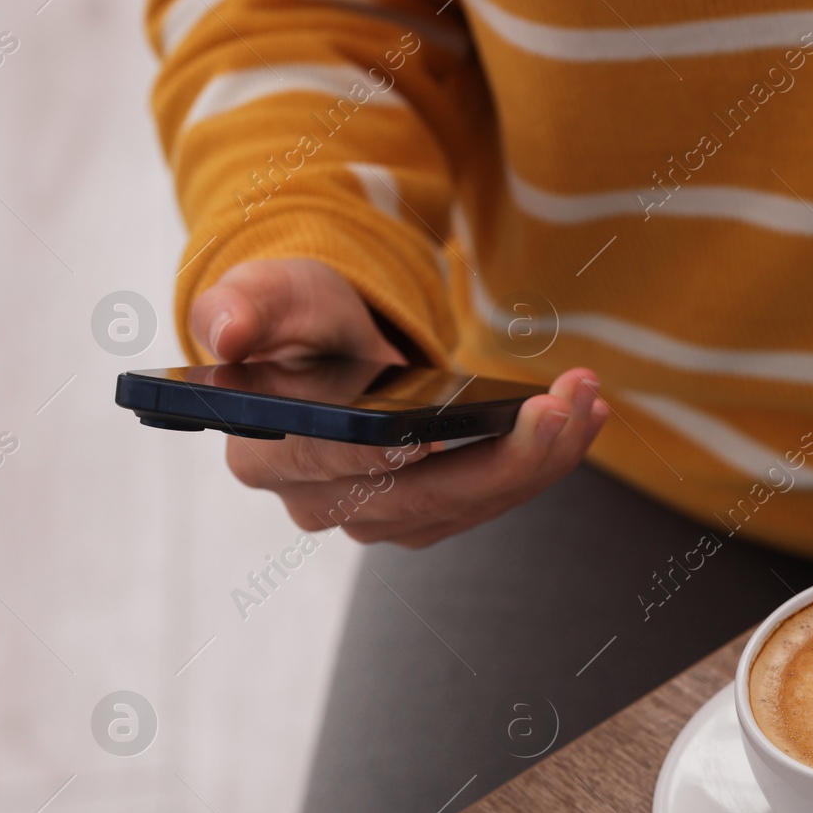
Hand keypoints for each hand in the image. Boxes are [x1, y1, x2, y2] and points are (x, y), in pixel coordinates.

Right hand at [189, 258, 607, 546]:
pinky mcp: (427, 516)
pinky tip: (583, 418)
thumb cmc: (297, 317)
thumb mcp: (271, 293)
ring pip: (471, 504)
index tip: (440, 430)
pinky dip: (544, 461)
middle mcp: (317, 504)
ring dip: (541, 458)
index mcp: (266, 453)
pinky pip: (494, 499)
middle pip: (422, 495)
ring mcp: (378, 519)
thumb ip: (245, 305)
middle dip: (504, 455)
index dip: (389, 450)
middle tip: (565, 405)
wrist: (332, 347)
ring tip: (587, 399)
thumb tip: (225, 331)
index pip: (332, 461)